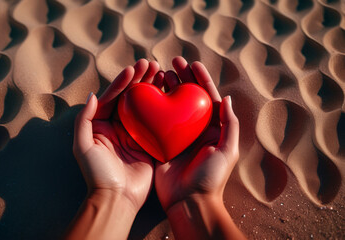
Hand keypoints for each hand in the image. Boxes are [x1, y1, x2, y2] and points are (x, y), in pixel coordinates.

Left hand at [73, 59, 160, 211]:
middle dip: (140, 79)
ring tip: (162, 72)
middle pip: (130, 98)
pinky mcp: (150, 144)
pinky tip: (170, 94)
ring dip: (152, 88)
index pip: (112, 97)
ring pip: (145, 106)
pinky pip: (157, 122)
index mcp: (102, 125)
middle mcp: (118, 127)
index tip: (133, 69)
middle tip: (151, 64)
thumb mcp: (82, 146)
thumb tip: (93, 95)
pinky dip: (164, 107)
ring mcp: (135, 134)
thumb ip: (84, 119)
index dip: (122, 82)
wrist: (116, 198)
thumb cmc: (97, 174)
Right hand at [154, 57, 242, 238]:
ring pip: (171, 105)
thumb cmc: (211, 178)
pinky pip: (156, 121)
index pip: (207, 97)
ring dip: (166, 88)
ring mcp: (176, 135)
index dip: (200, 79)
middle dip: (182, 78)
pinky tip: (146, 95)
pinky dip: (152, 107)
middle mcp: (194, 128)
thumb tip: (227, 98)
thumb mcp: (227, 151)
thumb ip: (229, 125)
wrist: (189, 201)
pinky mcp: (161, 143)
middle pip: (187, 97)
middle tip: (172, 62)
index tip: (192, 63)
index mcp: (212, 128)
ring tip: (160, 74)